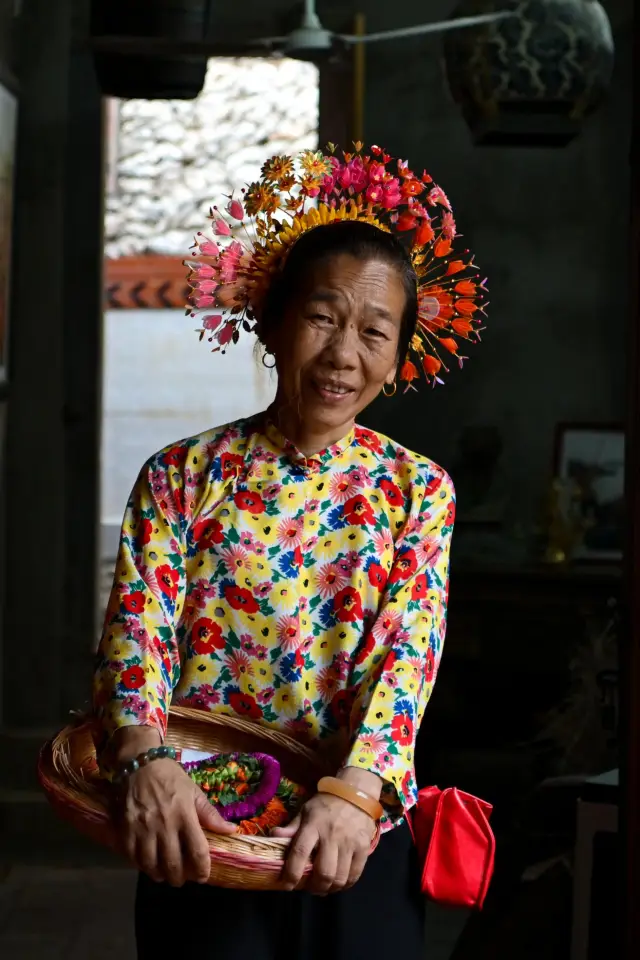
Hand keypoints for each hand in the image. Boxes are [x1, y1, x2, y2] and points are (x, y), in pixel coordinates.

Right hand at [115, 758, 237, 886]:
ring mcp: (143, 828)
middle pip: (173, 864)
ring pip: (151, 865)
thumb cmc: (170, 777)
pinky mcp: (125, 829)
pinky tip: (147, 864)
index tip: (203, 876)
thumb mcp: (193, 791)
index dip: (201, 869)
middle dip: (180, 878)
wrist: (139, 763)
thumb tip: (231, 830)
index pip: (197, 851)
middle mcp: (164, 825)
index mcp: (185, 815)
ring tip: (164, 875)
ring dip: (160, 875)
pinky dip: (140, 865)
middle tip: (182, 879)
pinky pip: (132, 857)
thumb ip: (210, 814)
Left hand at [273, 791, 376, 894]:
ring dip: (328, 889)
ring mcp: (350, 842)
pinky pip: (355, 875)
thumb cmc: (326, 804)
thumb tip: (273, 836)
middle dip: (313, 887)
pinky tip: (338, 882)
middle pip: (323, 873)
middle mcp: (332, 835)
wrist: (356, 793)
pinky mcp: (364, 848)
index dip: (292, 873)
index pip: (300, 852)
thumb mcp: (306, 811)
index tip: (287, 884)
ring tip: (322, 887)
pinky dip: (345, 885)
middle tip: (308, 887)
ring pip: (339, 878)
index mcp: (314, 825)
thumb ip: (292, 827)